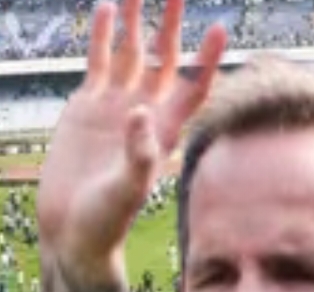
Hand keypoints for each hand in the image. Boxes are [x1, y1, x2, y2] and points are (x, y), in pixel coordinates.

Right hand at [36, 0, 224, 274]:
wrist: (74, 229)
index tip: (219, 28)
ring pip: (129, 53)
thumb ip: (137, 152)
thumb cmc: (108, 218)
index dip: (207, 59)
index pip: (194, 87)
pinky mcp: (86, 105)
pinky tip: (106, 8)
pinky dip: (100, 35)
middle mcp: (146, 112)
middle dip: (172, 28)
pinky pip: (98, 61)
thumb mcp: (128, 188)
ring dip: (134, 22)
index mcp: (166, 131)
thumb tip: (138, 111)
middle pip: (165, 60)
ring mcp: (116, 105)